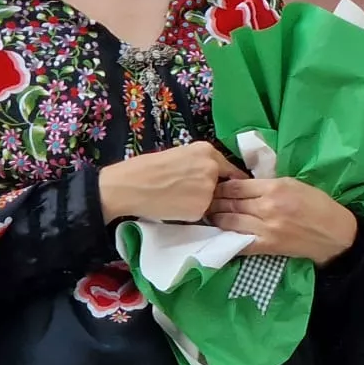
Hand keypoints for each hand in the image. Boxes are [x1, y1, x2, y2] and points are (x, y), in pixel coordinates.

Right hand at [98, 141, 244, 221]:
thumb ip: (198, 163)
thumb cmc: (146, 168)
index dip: (229, 178)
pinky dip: (191, 213)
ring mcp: (208, 190)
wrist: (130, 186)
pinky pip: (201, 213)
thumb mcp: (178, 154)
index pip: (230, 168)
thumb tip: (209, 175)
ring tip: (177, 199)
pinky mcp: (200, 209)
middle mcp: (212, 168)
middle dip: (211, 191)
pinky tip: (174, 207)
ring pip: (211, 200)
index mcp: (207, 151)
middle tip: (188, 193)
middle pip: (221, 185)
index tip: (233, 186)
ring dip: (201, 203)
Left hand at [209, 177, 359, 263]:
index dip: (222, 186)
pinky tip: (219, 234)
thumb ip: (269, 184)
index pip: (238, 186)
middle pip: (230, 202)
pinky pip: (239, 242)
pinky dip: (226, 238)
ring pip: (230, 221)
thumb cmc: (318, 205)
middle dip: (214, 201)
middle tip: (204, 200)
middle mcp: (267, 206)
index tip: (214, 186)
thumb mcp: (296, 184)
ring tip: (208, 215)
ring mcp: (265, 228)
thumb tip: (244, 185)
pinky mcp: (266, 246)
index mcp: (275, 187)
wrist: (334, 234)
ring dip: (215, 218)